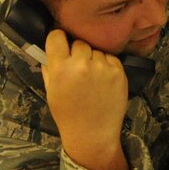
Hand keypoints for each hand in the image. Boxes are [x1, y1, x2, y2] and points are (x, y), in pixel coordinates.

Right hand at [41, 29, 129, 169]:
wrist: (92, 133)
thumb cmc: (68, 114)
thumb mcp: (51, 91)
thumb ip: (49, 68)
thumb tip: (50, 49)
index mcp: (60, 69)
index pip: (57, 36)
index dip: (58, 39)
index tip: (60, 44)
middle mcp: (82, 64)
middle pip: (79, 42)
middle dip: (77, 52)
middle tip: (78, 67)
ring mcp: (102, 67)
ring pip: (96, 50)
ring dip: (93, 59)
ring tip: (92, 77)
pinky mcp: (119, 71)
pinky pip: (110, 57)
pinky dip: (106, 65)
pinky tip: (103, 80)